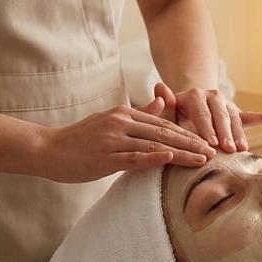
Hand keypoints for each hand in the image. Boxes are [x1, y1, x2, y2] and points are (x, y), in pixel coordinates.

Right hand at [35, 104, 214, 182]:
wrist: (47, 150)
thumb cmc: (80, 140)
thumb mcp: (111, 122)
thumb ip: (139, 114)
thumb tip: (163, 102)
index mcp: (125, 114)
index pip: (164, 123)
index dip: (188, 133)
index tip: (209, 141)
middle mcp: (121, 123)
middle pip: (165, 132)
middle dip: (192, 142)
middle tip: (215, 151)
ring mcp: (113, 139)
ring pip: (154, 144)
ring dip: (182, 152)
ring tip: (203, 160)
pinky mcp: (105, 157)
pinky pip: (134, 157)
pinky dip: (154, 157)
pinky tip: (171, 159)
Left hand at [149, 82, 261, 152]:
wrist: (188, 105)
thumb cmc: (173, 115)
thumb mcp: (166, 110)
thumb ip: (164, 103)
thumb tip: (159, 87)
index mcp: (194, 96)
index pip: (202, 114)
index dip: (207, 129)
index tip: (211, 143)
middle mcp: (212, 97)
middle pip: (221, 117)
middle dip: (225, 134)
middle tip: (228, 149)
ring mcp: (225, 104)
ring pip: (234, 119)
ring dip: (239, 134)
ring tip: (242, 148)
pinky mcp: (235, 112)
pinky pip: (246, 116)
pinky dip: (257, 117)